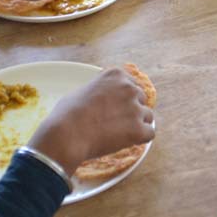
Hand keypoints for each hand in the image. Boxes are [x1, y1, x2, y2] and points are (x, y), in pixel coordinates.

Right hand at [28, 67, 155, 172]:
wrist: (67, 135)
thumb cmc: (67, 114)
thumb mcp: (82, 89)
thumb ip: (100, 89)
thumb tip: (103, 97)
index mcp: (116, 75)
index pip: (132, 84)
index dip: (124, 98)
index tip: (116, 107)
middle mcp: (129, 88)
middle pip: (141, 99)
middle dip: (132, 110)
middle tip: (115, 123)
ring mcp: (135, 108)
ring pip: (147, 116)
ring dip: (137, 125)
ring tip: (118, 134)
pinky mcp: (139, 129)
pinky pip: (149, 134)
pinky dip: (140, 139)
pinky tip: (126, 142)